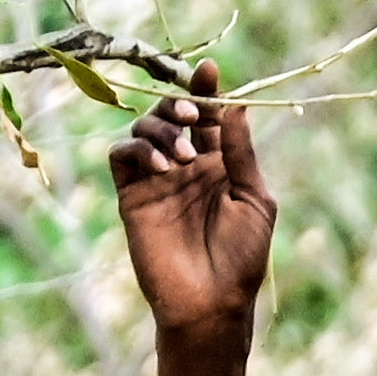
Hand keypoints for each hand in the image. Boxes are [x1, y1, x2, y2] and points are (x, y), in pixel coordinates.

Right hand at [107, 69, 276, 340]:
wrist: (210, 303)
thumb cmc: (241, 258)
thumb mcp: (254, 201)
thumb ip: (241, 154)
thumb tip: (236, 106)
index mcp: (220, 165)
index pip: (209, 117)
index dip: (206, 91)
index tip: (209, 72)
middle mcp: (186, 166)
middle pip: (172, 114)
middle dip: (180, 103)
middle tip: (192, 115)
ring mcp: (157, 179)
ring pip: (145, 128)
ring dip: (160, 129)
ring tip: (180, 158)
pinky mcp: (132, 196)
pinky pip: (122, 155)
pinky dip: (137, 149)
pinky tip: (160, 166)